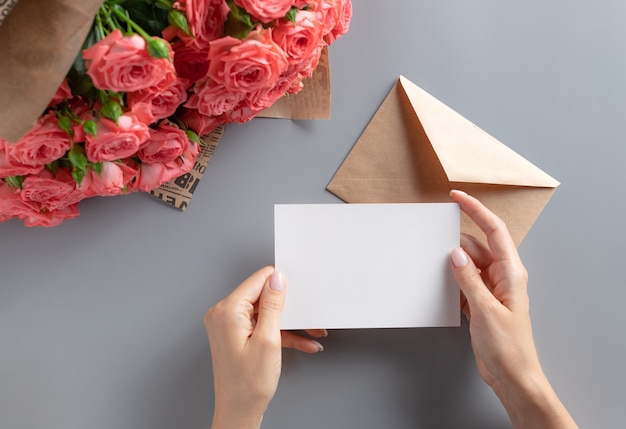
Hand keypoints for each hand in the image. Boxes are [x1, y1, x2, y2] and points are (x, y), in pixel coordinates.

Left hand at [204, 266, 323, 428]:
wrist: (239, 412)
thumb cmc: (248, 385)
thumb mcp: (268, 339)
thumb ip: (273, 305)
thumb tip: (277, 279)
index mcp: (227, 310)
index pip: (258, 280)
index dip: (281, 283)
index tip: (298, 289)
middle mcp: (223, 314)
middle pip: (263, 297)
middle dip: (290, 308)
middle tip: (309, 317)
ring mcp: (228, 325)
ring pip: (265, 313)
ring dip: (289, 323)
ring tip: (311, 332)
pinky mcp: (235, 335)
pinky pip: (261, 326)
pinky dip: (280, 333)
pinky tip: (302, 343)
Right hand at [449, 190, 576, 428]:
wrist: (512, 376)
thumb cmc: (509, 347)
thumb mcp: (486, 310)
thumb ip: (470, 279)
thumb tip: (455, 254)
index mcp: (511, 273)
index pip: (494, 231)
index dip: (476, 210)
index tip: (458, 197)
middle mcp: (502, 277)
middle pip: (478, 246)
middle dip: (456, 240)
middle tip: (434, 235)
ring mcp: (491, 290)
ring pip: (468, 264)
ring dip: (452, 262)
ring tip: (432, 262)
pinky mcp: (481, 302)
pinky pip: (464, 282)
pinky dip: (452, 280)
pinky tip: (440, 283)